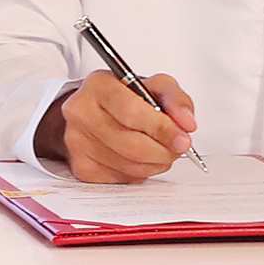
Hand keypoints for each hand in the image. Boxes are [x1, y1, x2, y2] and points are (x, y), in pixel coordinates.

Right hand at [36, 70, 196, 182]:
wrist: (92, 112)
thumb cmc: (124, 98)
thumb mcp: (152, 86)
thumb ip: (175, 99)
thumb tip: (187, 124)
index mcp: (98, 86)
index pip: (131, 112)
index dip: (162, 129)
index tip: (183, 138)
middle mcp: (80, 112)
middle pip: (131, 144)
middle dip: (163, 151)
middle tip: (178, 149)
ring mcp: (77, 141)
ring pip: (128, 165)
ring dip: (155, 164)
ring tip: (161, 153)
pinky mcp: (81, 166)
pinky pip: (121, 179)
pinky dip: (140, 173)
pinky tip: (141, 160)